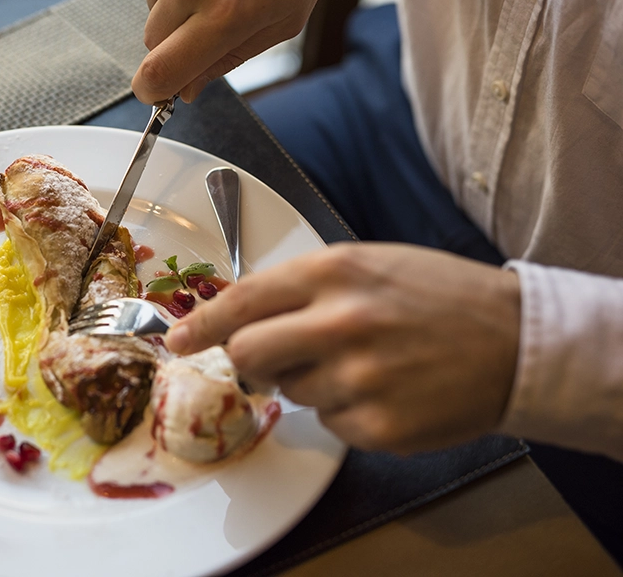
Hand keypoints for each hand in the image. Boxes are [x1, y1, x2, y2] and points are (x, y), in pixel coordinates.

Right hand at [132, 0, 341, 102]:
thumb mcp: (283, 18)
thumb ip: (229, 59)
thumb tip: (188, 88)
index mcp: (226, 13)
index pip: (160, 72)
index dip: (152, 89)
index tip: (154, 91)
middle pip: (153, 40)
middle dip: (176, 38)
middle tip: (211, 13)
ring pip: (151, 1)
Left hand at [165, 243, 521, 453]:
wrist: (516, 340)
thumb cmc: (438, 296)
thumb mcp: (367, 264)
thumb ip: (302, 286)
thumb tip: (240, 315)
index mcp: (334, 272)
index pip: (241, 300)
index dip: (200, 323)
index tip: (175, 339)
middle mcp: (340, 323)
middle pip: (246, 352)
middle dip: (248, 359)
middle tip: (267, 359)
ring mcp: (358, 378)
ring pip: (288, 391)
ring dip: (309, 382)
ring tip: (361, 363)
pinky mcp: (377, 425)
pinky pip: (328, 423)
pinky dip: (344, 411)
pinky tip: (383, 390)